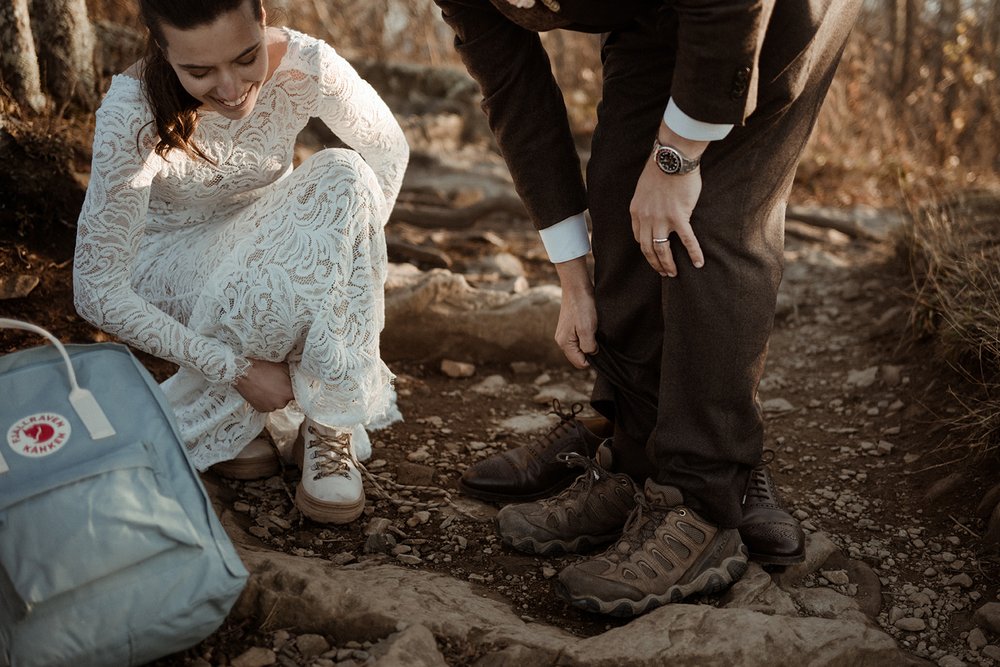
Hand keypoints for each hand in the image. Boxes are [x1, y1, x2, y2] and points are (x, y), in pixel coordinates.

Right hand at [234, 358, 293, 411]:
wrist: (244, 372)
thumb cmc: (264, 368)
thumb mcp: (284, 368)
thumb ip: (294, 376)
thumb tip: (298, 379)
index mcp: (289, 393)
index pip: (298, 394)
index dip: (293, 388)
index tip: (290, 384)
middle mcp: (281, 403)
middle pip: (286, 399)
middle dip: (283, 392)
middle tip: (276, 383)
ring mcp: (270, 408)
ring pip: (276, 403)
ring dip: (274, 397)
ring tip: (266, 386)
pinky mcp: (260, 409)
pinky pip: (266, 406)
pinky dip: (265, 400)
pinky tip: (261, 391)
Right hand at [554, 257, 597, 368]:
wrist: (576, 286)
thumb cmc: (582, 306)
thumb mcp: (587, 329)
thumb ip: (589, 346)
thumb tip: (593, 353)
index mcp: (564, 343)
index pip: (580, 363)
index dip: (593, 359)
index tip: (600, 347)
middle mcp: (563, 341)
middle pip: (580, 356)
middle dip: (591, 352)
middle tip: (599, 338)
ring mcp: (566, 334)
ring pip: (581, 347)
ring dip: (591, 343)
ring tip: (597, 331)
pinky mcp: (571, 327)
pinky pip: (581, 339)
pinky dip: (589, 336)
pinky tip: (594, 327)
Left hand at [630, 128, 707, 276]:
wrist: (672, 159)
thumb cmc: (660, 168)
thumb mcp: (644, 188)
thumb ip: (647, 202)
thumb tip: (655, 209)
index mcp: (636, 211)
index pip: (638, 237)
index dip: (645, 249)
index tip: (652, 255)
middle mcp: (646, 218)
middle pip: (647, 249)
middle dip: (655, 263)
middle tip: (663, 272)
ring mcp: (662, 219)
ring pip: (662, 250)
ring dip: (667, 264)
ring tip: (673, 274)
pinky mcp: (679, 217)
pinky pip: (686, 240)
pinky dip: (693, 253)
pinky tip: (698, 263)